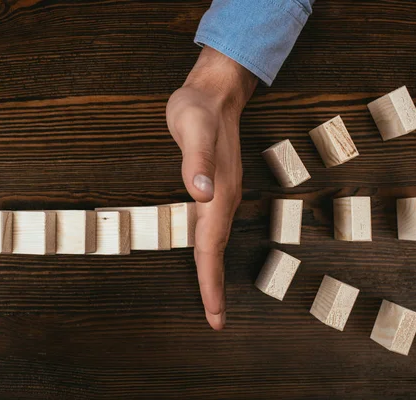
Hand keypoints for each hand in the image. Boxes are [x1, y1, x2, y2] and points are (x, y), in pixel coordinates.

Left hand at [166, 46, 256, 329]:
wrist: (214, 93)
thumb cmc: (198, 109)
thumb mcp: (192, 127)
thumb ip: (195, 160)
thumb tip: (199, 192)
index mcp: (219, 192)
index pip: (211, 246)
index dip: (211, 280)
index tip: (213, 312)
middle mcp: (223, 198)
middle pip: (216, 251)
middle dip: (215, 286)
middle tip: (215, 318)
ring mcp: (221, 193)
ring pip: (214, 241)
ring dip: (213, 270)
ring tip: (211, 297)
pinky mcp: (214, 186)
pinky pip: (211, 226)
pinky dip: (209, 249)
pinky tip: (204, 254)